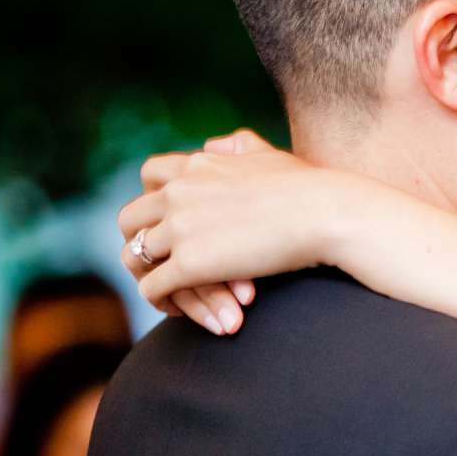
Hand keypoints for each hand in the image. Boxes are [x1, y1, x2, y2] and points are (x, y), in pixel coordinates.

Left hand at [117, 129, 344, 332]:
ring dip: (149, 277)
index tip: (170, 222)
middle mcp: (180, 191)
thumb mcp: (268, 153)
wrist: (326, 213)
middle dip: (140, 242)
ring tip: (167, 293)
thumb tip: (216, 145)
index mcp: (199, 165)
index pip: (150, 175)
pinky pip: (152, 287)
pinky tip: (176, 310)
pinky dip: (159, 301)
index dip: (154, 200)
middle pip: (130, 218)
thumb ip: (238, 146)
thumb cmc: (311, 188)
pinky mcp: (189, 263)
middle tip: (159, 264)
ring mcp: (180, 227)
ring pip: (136, 256)